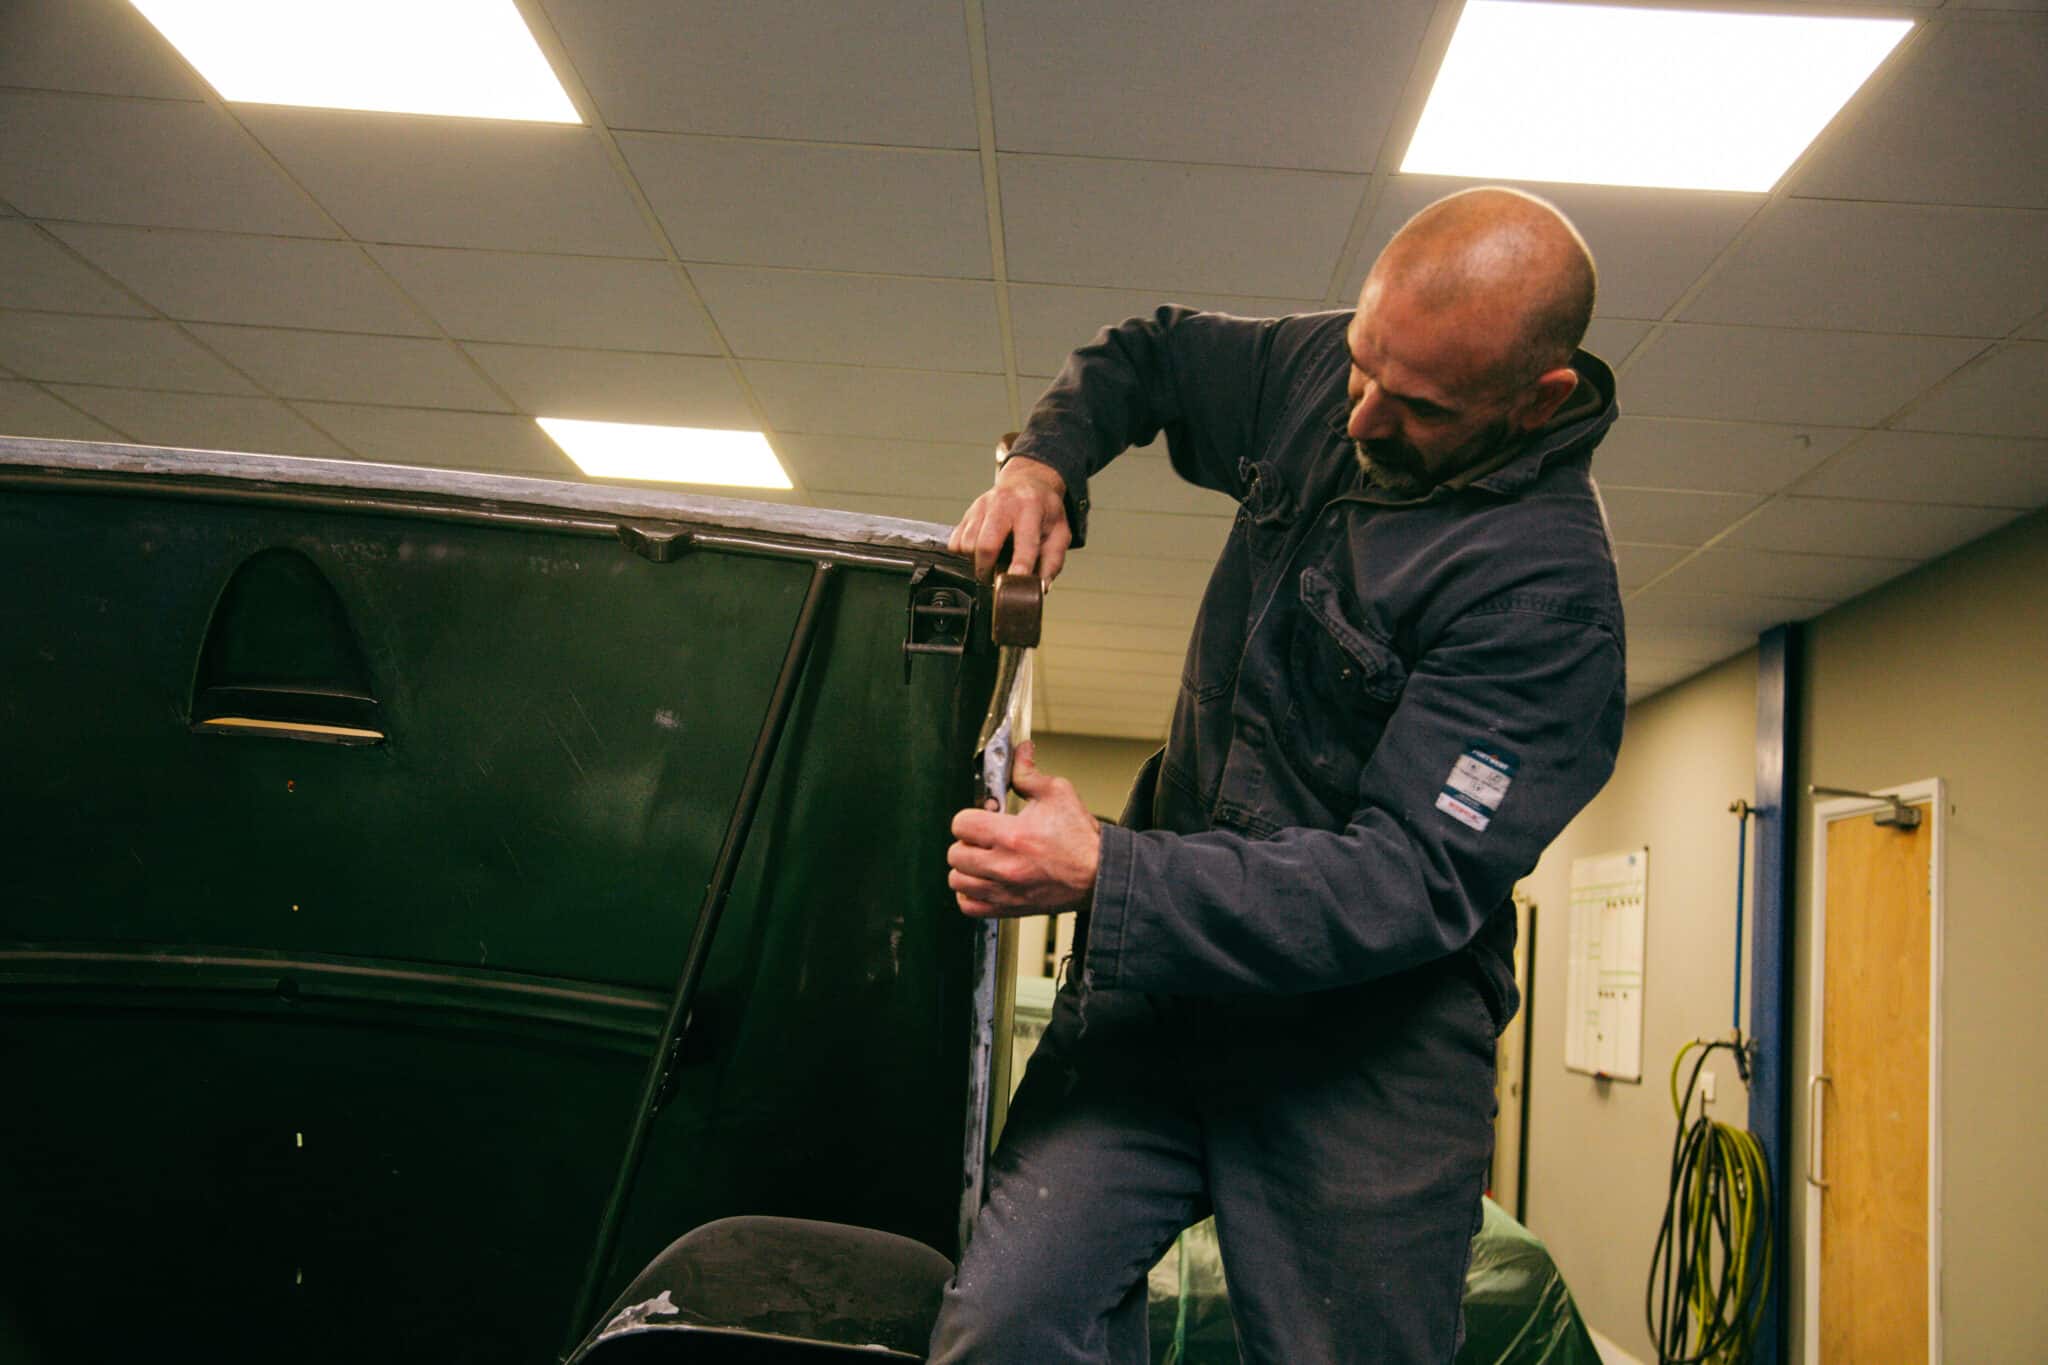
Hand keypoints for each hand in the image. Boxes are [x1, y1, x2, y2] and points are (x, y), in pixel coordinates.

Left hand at [947, 743, 1099, 918]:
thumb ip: (1029, 774)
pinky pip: (969, 906)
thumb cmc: (1081, 839)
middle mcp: (1004, 866)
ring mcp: (1004, 891)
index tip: (983, 818)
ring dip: (966, 869)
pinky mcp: (1008, 908)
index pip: (961, 824)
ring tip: (982, 861)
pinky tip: (984, 882)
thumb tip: (1020, 752)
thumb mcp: (1058, 794)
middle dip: (967, 842)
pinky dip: (970, 894)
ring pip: (957, 881)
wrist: (1100, 876)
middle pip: (955, 854)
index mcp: (1012, 835)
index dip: (970, 817)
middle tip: (984, 840)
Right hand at [948, 454, 1070, 583]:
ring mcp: (982, 507)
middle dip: (988, 570)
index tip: (1015, 582)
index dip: (1019, 565)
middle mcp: (1003, 503)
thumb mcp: (1060, 532)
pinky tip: (980, 553)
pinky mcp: (968, 513)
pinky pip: (955, 542)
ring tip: (991, 563)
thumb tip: (1040, 586)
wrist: (1028, 482)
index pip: (1024, 542)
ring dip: (976, 562)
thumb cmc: (1044, 510)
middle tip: (996, 578)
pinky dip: (964, 554)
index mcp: (1030, 508)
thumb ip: (1052, 562)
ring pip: (966, 545)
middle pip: (985, 545)